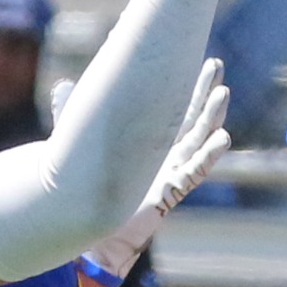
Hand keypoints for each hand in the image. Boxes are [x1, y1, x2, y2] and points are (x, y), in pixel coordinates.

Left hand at [82, 59, 231, 286]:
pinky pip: (193, 172)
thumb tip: (63, 84)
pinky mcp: (166, 193)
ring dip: (212, 118)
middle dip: (203, 92)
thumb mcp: (77, 142)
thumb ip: (70, 113)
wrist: (81, 226)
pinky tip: (223, 138)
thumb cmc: (82, 189)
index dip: (180, 85)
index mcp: (146, 142)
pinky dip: (209, 156)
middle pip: (190, 119)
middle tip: (214, 65)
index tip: (188, 60)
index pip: (169, 108)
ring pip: (197, 142)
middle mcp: (161, 156)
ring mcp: (167, 174)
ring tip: (223, 94)